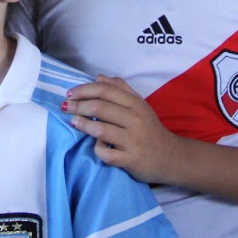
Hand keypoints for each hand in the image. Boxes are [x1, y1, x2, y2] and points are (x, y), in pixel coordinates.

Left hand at [65, 76, 181, 184]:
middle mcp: (135, 120)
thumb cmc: (150, 129)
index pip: (105, 90)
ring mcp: (133, 140)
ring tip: (73, 122)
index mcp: (135, 104)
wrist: (171, 157)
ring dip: (83, 124)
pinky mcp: (131, 160)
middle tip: (65, 107)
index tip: (70, 93)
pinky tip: (96, 146)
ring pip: (101, 130)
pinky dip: (98, 149)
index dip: (84, 90)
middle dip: (78, 106)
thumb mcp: (140, 105)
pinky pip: (107, 154)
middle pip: (100, 108)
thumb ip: (120, 89)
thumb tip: (98, 77)